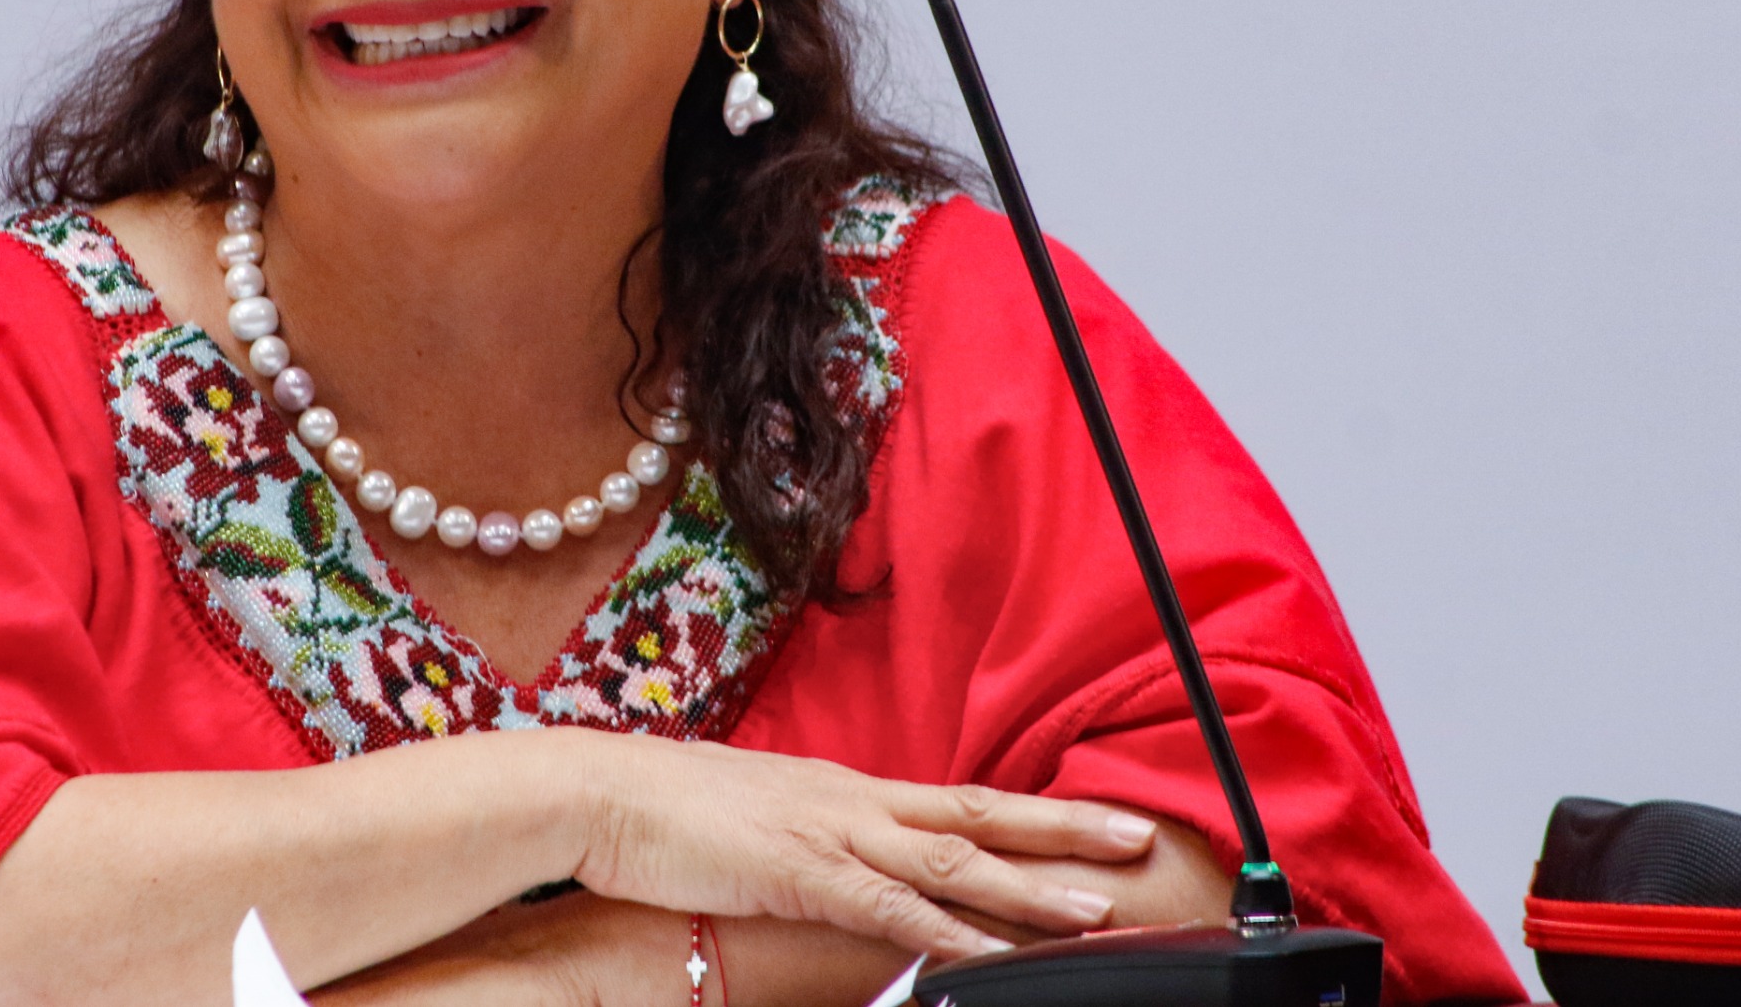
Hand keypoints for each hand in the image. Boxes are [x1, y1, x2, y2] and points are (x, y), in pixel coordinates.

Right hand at [568, 735, 1158, 962]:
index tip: (1093, 824)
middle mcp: (854, 799)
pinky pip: (892, 906)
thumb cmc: (668, 810)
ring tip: (1096, 905)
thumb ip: (813, 839)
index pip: (959, 799)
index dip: (1031, 815)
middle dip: (1063, 829)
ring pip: (954, 858)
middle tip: (1138, 836)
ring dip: (1028, 886)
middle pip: (980, 813)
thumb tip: (846, 860)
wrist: (602, 792)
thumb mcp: (759, 818)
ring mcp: (833, 832)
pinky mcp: (801, 872)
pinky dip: (950, 931)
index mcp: (847, 788)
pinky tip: (993, 953)